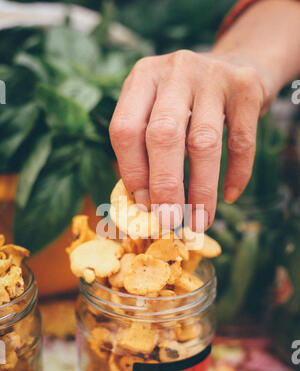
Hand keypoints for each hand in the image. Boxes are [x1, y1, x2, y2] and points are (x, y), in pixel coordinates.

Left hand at [109, 50, 271, 229]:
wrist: (239, 64)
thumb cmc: (190, 102)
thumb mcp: (160, 111)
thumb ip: (147, 148)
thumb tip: (145, 205)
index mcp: (142, 78)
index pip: (126, 130)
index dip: (132, 173)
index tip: (144, 206)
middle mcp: (175, 71)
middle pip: (163, 135)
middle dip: (165, 186)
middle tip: (169, 220)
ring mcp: (212, 75)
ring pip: (203, 142)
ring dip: (201, 189)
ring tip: (201, 219)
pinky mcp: (246, 87)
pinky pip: (240, 141)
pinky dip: (237, 173)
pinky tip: (230, 196)